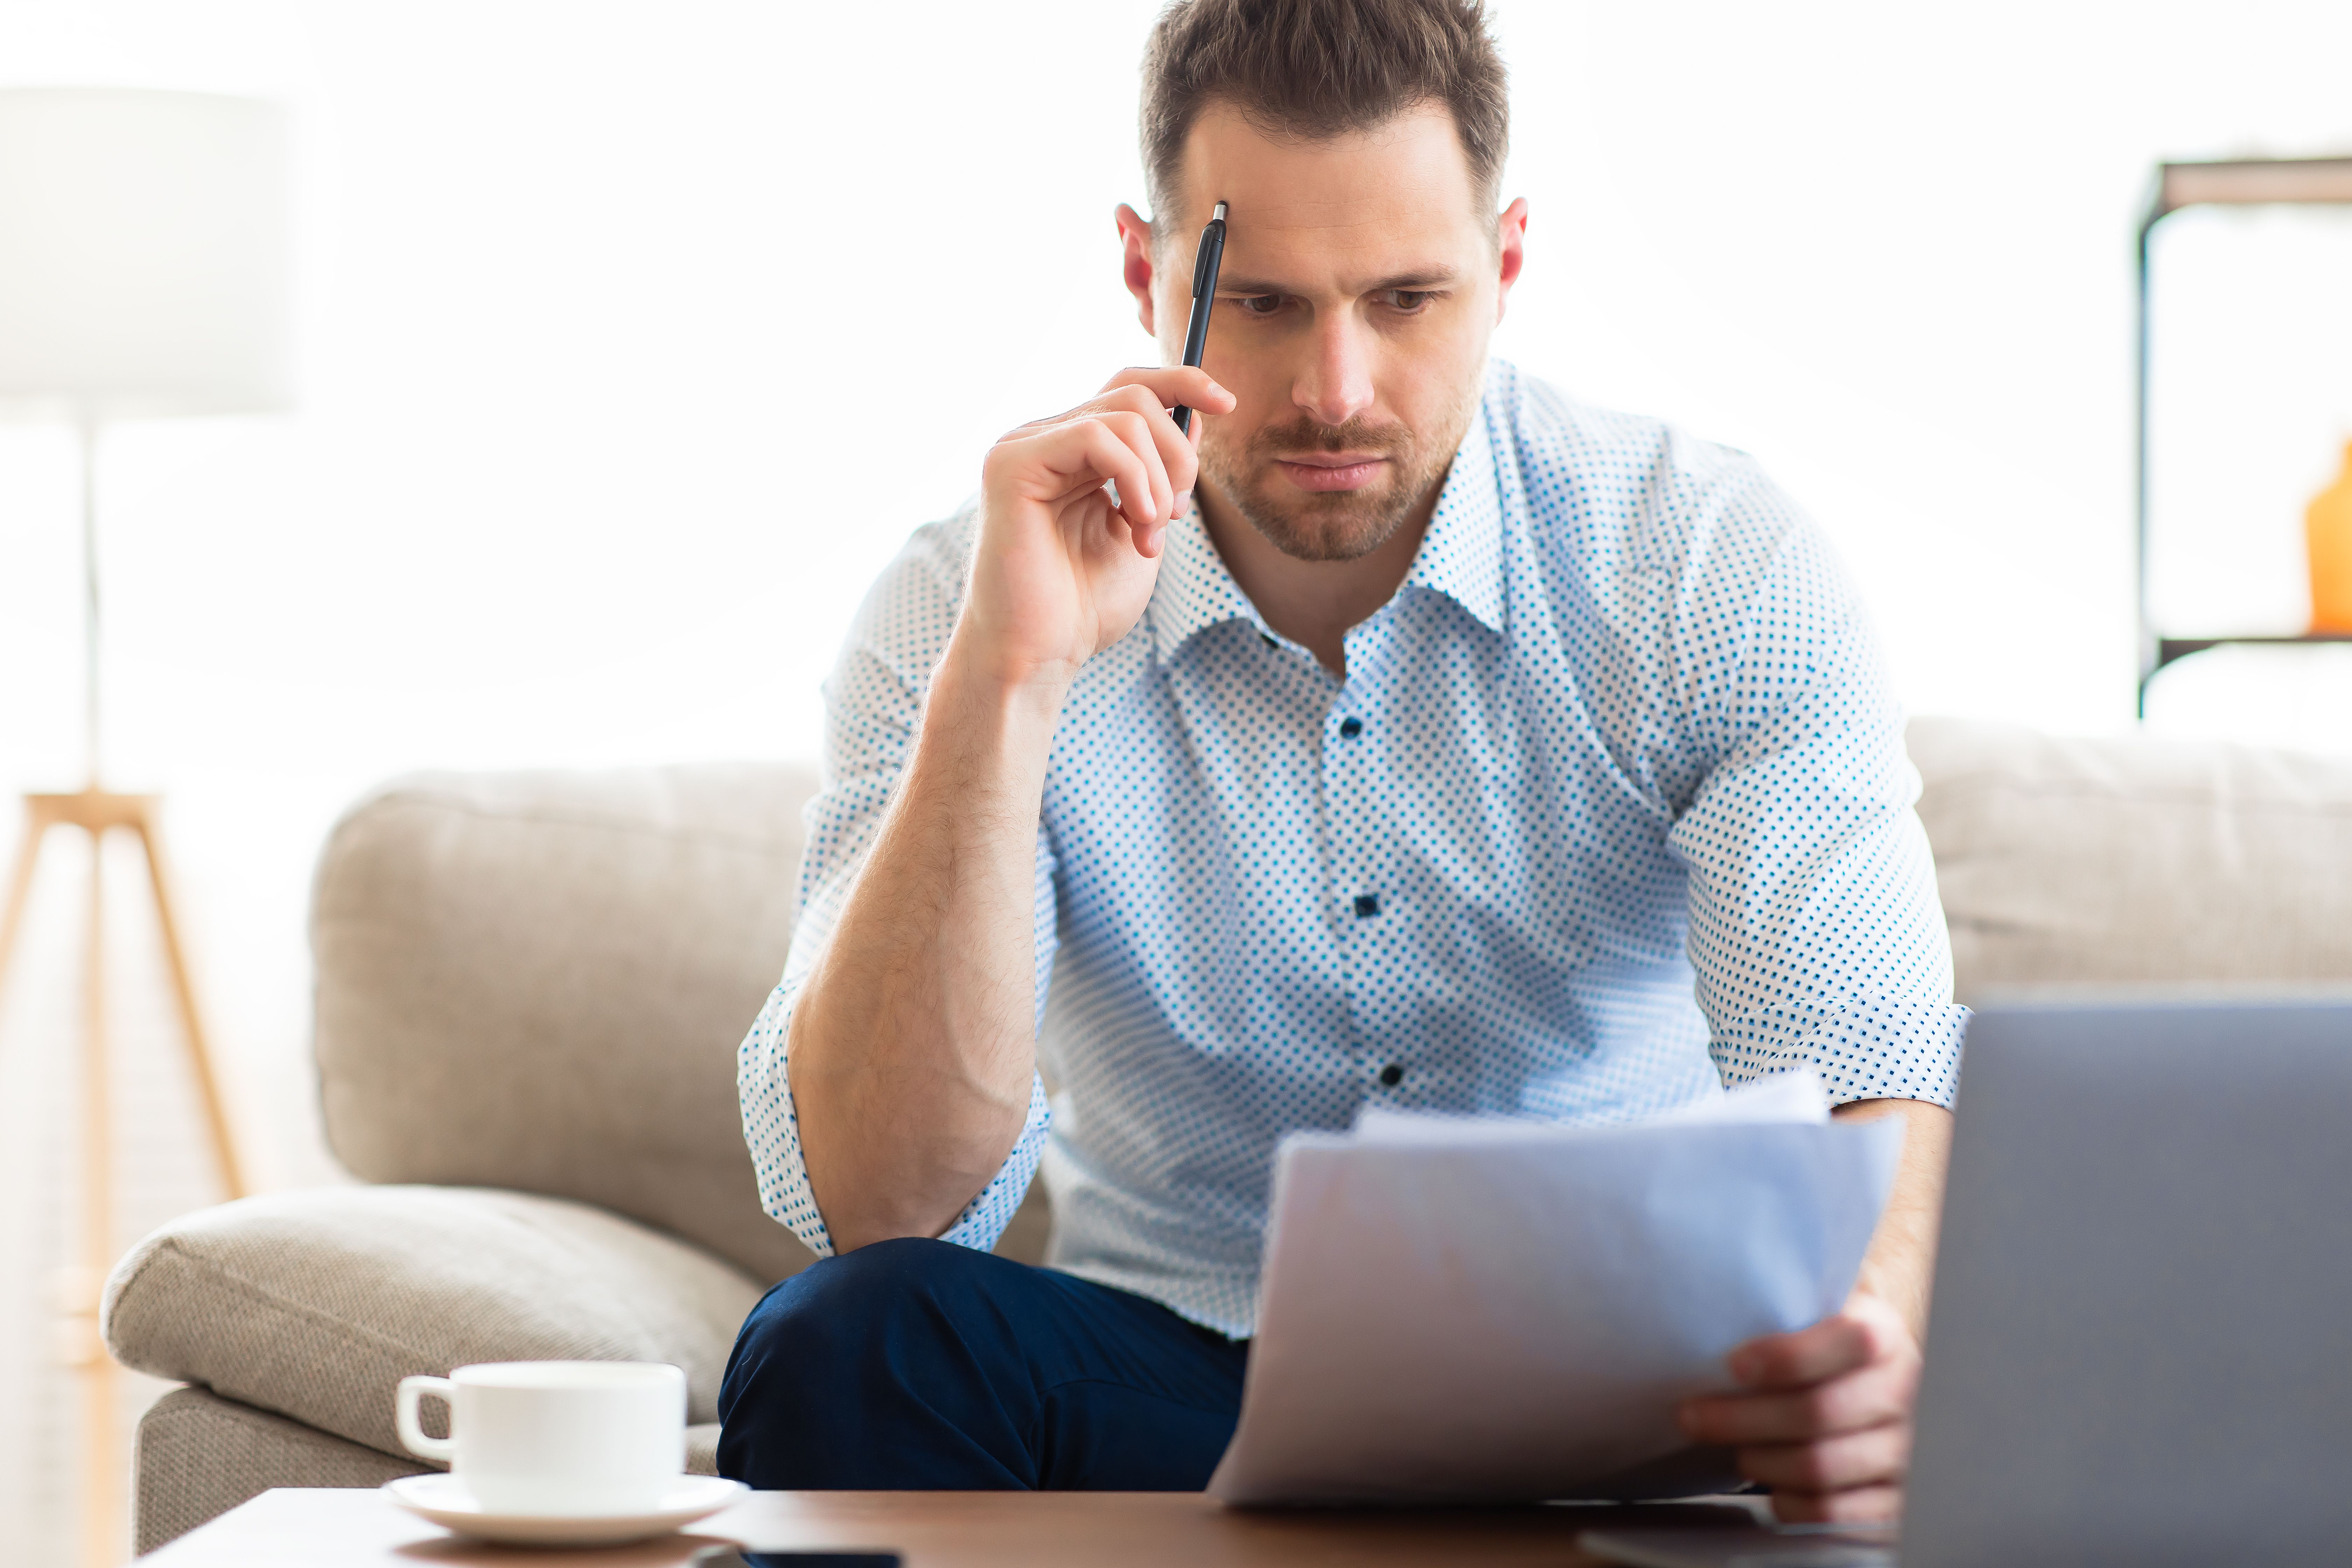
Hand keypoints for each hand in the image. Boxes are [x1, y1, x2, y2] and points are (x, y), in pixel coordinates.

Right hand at [956, 367, 1234, 691]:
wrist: (1039, 655)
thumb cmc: (1084, 606)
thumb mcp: (1146, 526)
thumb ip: (1164, 472)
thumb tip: (1194, 413)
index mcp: (1072, 454)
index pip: (1128, 390)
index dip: (1180, 382)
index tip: (1226, 403)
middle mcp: (1043, 440)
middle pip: (1134, 397)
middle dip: (1178, 454)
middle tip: (1176, 516)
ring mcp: (1022, 447)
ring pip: (1124, 416)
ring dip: (1159, 478)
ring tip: (1150, 534)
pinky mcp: (1010, 464)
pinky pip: (1094, 436)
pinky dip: (1133, 477)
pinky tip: (1135, 523)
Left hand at [1677, 1291, 1921, 1523]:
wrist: (1874, 1385)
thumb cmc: (1824, 1346)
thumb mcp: (1815, 1312)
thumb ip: (1780, 1312)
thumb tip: (1707, 1318)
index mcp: (1883, 1335)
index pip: (1850, 1342)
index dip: (1789, 1356)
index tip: (1734, 1365)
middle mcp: (1901, 1392)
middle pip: (1819, 1412)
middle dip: (1743, 1419)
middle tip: (1692, 1416)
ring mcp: (1903, 1449)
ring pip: (1820, 1467)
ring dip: (1760, 1461)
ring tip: (1733, 1450)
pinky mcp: (1892, 1498)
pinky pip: (1832, 1512)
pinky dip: (1790, 1503)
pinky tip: (1771, 1485)